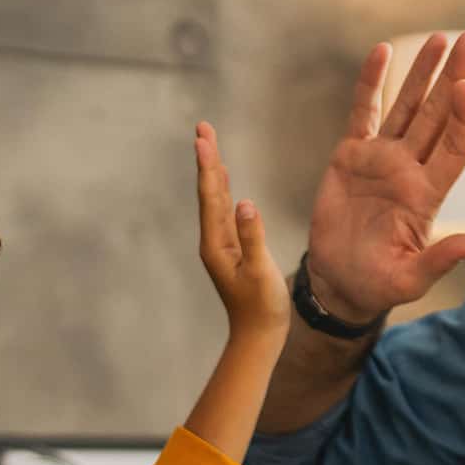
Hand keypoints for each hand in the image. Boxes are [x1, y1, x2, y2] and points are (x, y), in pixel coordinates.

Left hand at [193, 122, 288, 335]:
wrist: (258, 336)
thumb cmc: (262, 308)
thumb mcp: (261, 273)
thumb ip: (253, 237)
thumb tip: (245, 203)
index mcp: (216, 245)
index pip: (211, 198)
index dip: (207, 166)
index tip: (203, 139)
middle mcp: (213, 241)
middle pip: (208, 192)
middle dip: (207, 159)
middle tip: (202, 128)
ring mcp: (221, 245)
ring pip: (215, 200)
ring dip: (212, 170)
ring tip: (209, 143)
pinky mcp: (231, 248)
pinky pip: (223, 211)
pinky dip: (222, 189)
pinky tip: (223, 178)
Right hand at [305, 33, 464, 320]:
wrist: (340, 282)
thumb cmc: (377, 285)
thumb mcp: (410, 278)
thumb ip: (440, 260)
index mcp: (427, 195)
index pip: (454, 146)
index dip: (463, 117)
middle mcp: (409, 170)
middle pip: (437, 115)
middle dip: (453, 78)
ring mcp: (382, 159)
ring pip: (407, 106)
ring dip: (422, 73)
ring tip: (440, 39)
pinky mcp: (351, 155)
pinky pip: (364, 112)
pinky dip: (372, 83)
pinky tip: (382, 52)